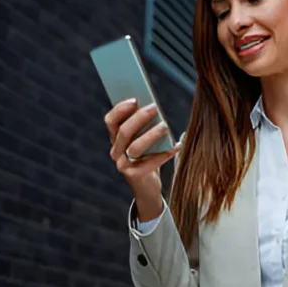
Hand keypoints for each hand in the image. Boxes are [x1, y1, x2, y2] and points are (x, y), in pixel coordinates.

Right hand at [105, 99, 179, 220]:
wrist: (147, 188)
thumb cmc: (148, 158)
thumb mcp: (144, 140)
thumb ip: (146, 126)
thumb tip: (155, 107)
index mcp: (115, 139)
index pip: (111, 120)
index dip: (120, 109)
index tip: (135, 99)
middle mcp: (115, 151)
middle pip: (124, 131)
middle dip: (139, 118)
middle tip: (155, 108)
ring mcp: (123, 164)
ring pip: (135, 147)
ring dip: (151, 135)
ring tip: (165, 126)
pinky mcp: (134, 175)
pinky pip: (149, 163)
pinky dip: (164, 154)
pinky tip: (177, 146)